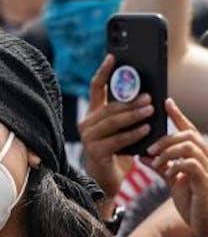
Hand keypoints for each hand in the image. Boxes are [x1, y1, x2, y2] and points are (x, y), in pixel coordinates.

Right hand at [78, 54, 148, 200]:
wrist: (107, 180)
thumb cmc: (118, 152)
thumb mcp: (122, 129)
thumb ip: (126, 114)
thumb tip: (146, 96)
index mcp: (93, 114)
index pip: (95, 88)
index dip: (103, 71)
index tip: (113, 57)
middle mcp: (86, 124)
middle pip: (109, 106)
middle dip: (130, 100)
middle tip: (149, 96)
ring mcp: (88, 138)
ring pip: (112, 121)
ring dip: (133, 115)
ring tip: (150, 110)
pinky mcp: (95, 152)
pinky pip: (116, 139)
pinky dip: (132, 134)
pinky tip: (145, 130)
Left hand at [149, 99, 207, 236]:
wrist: (205, 225)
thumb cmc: (193, 202)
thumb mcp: (174, 182)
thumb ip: (162, 167)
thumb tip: (144, 156)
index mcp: (199, 156)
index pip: (189, 131)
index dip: (179, 115)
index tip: (166, 101)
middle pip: (188, 135)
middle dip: (166, 138)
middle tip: (150, 149)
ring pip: (189, 146)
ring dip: (168, 151)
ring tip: (157, 161)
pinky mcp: (206, 182)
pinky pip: (191, 164)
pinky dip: (175, 165)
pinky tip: (168, 173)